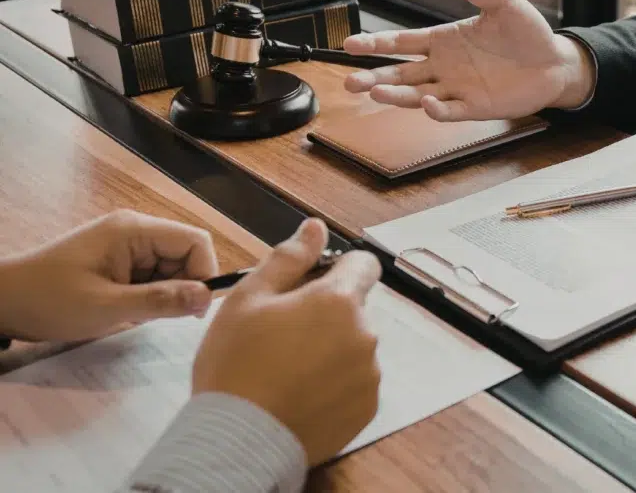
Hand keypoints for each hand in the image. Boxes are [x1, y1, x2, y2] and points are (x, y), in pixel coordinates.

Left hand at [0, 210, 216, 341]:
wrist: (2, 302)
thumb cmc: (50, 301)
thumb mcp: (107, 306)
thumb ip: (160, 301)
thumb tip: (207, 297)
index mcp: (134, 230)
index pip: (195, 241)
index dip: (204, 272)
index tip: (193, 308)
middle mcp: (134, 231)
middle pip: (185, 254)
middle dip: (183, 286)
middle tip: (162, 316)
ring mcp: (125, 245)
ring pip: (170, 268)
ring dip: (164, 294)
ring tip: (137, 314)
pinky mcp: (117, 261)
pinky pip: (152, 275)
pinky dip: (149, 296)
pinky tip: (127, 310)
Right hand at [192, 218, 382, 466]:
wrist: (237, 439)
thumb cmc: (236, 364)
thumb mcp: (249, 298)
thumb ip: (289, 257)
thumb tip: (316, 227)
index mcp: (339, 301)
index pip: (364, 265)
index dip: (339, 268)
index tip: (313, 284)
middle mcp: (365, 335)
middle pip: (355, 309)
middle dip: (327, 314)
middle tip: (284, 334)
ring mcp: (369, 374)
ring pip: (355, 347)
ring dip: (332, 349)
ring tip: (289, 369)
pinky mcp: (367, 408)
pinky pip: (356, 383)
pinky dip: (335, 383)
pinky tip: (301, 393)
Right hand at [342, 0, 594, 120]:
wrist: (555, 62)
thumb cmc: (526, 30)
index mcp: (443, 40)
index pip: (401, 42)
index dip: (375, 44)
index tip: (350, 45)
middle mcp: (443, 67)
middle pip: (400, 73)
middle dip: (374, 76)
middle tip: (351, 82)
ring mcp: (457, 89)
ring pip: (416, 95)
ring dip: (396, 95)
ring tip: (375, 92)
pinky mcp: (475, 108)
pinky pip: (449, 111)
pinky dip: (436, 109)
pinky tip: (428, 103)